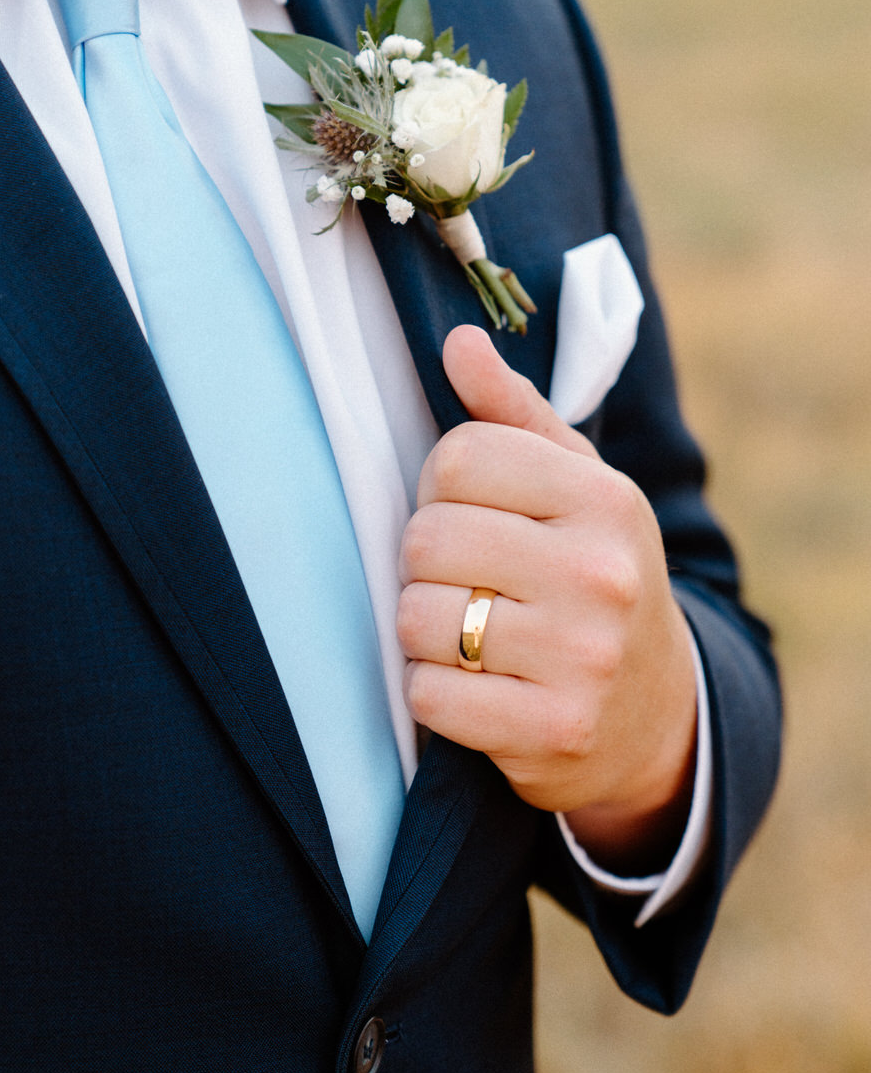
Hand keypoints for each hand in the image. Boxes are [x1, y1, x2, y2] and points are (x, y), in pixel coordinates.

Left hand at [397, 325, 697, 871]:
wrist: (655, 714)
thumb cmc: (593, 577)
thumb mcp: (576, 488)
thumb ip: (513, 416)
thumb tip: (459, 342)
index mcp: (604, 499)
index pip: (458, 458)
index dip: (440, 487)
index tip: (469, 514)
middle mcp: (601, 573)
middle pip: (427, 538)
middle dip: (426, 562)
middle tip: (465, 581)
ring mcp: (581, 657)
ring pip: (417, 618)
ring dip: (423, 629)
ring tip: (467, 633)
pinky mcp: (553, 729)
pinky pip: (428, 695)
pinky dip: (432, 693)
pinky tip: (473, 687)